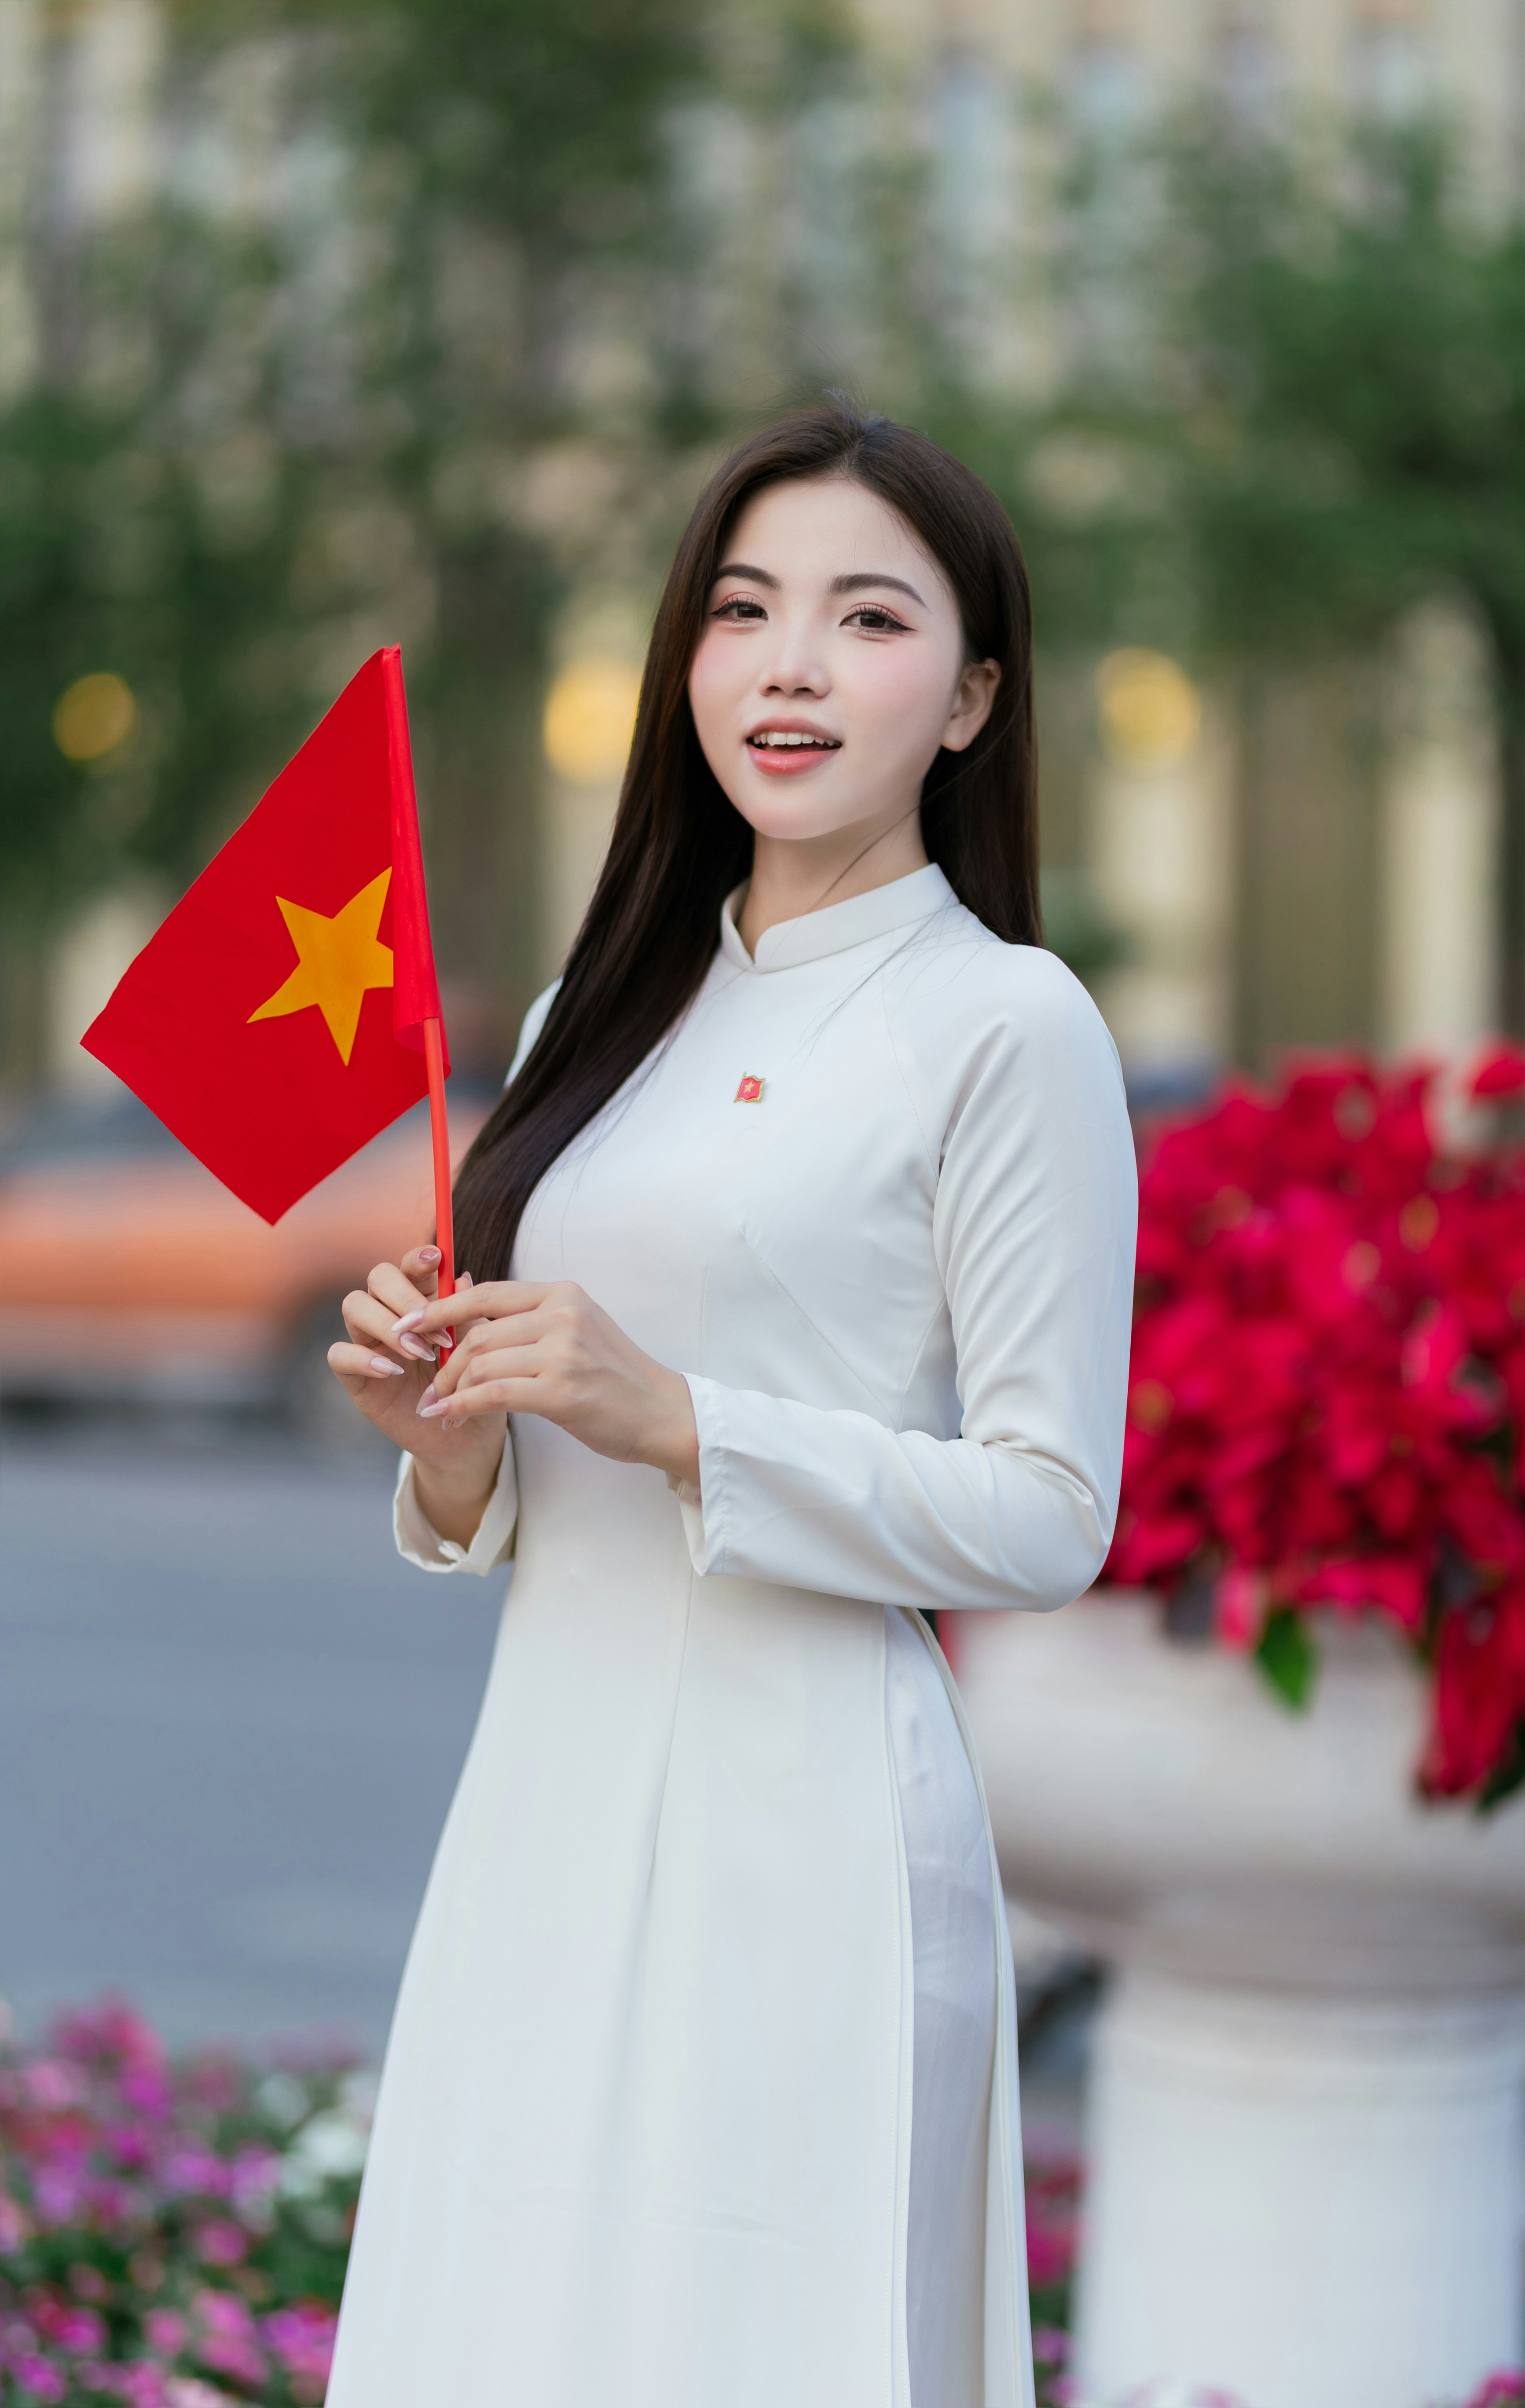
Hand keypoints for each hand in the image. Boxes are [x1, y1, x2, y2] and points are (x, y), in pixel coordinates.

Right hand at [327, 1249, 506, 1542]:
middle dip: (406, 1297)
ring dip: (388, 1324)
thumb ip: (469, 1313)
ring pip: (354, 1306)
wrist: (467, 1436)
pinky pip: (339, 1354)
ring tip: (421, 1352)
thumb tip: (464, 1277)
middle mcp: (391, 1314)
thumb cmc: (475, 1385)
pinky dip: (363, 1357)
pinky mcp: (355, 1377)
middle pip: (378, 1277)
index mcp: (423, 1300)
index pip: (410, 1266)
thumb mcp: (479, 1347)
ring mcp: (369, 1343)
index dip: (418, 1258)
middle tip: (436, 1329)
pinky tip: (392, 1371)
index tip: (436, 1259)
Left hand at [399, 1279, 700, 1489]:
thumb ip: (532, 1319)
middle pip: (478, 1333)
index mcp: (562, 1294)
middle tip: (426, 1384)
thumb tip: (472, 1319)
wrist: (663, 1413)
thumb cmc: (616, 1377)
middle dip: (442, 1361)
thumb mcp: (577, 1330)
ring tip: (436, 1405)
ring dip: (449, 1389)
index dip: (440, 1309)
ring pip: (480, 1364)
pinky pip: (494, 1395)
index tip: (408, 1326)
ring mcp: (563, 1353)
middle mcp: (562, 1315)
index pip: (486, 1293)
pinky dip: (462, 1406)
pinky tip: (449, 1416)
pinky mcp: (562, 1392)